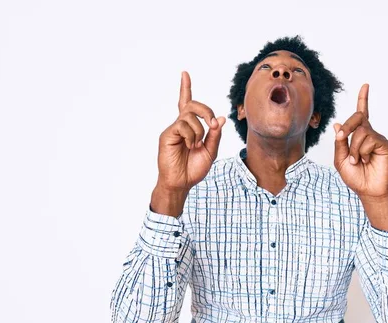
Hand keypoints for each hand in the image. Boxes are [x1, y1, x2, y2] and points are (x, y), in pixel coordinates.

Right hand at [156, 71, 225, 193]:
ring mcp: (173, 129)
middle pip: (192, 104)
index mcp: (190, 128)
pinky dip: (191, 135)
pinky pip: (182, 125)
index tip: (185, 73)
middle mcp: (180, 125)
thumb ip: (215, 135)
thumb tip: (220, 118)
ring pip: (189, 114)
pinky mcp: (167, 135)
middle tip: (212, 125)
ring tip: (197, 144)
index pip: (187, 103)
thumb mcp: (211, 151)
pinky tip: (190, 146)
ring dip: (199, 129)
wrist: (182, 183)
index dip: (185, 88)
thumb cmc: (194, 169)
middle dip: (205, 110)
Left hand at [333, 84, 387, 198]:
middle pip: (358, 117)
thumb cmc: (355, 177)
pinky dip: (362, 151)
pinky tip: (366, 160)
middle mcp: (369, 134)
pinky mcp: (385, 144)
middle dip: (347, 126)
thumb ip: (339, 142)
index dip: (363, 99)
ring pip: (361, 131)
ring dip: (354, 148)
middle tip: (341, 138)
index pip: (361, 114)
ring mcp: (378, 139)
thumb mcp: (340, 159)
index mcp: (358, 136)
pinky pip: (369, 140)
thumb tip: (338, 124)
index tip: (366, 85)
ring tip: (357, 161)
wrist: (368, 191)